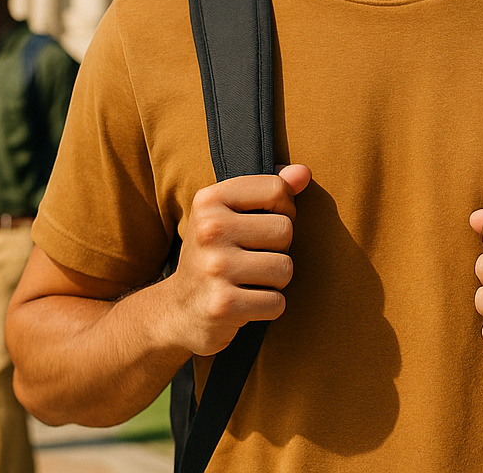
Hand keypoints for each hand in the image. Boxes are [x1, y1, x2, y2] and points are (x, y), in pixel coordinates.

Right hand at [161, 164, 311, 356]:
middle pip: (285, 230)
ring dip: (275, 280)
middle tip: (252, 257)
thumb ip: (269, 190)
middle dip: (278, 248)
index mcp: (209, 200)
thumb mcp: (229, 214)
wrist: (178, 310)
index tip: (263, 223)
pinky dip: (268, 306)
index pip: (276, 189)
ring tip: (249, 280)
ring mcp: (216, 268)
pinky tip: (246, 302)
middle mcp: (209, 230)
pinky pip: (277, 302)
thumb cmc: (214, 254)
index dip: (282, 208)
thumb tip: (304, 172)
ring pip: (285, 268)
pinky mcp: (224, 304)